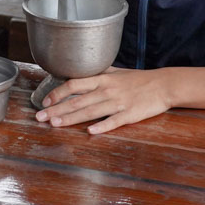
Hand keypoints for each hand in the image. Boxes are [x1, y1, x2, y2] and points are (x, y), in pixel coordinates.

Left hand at [36, 67, 171, 133]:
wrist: (163, 85)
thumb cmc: (140, 79)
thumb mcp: (117, 72)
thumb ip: (99, 73)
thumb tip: (82, 73)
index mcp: (103, 79)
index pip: (74, 85)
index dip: (58, 93)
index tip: (45, 101)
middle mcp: (107, 90)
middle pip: (77, 100)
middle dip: (57, 109)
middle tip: (40, 117)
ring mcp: (118, 102)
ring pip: (91, 111)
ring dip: (71, 119)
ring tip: (55, 124)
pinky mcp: (130, 114)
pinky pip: (113, 121)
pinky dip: (102, 126)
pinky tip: (90, 132)